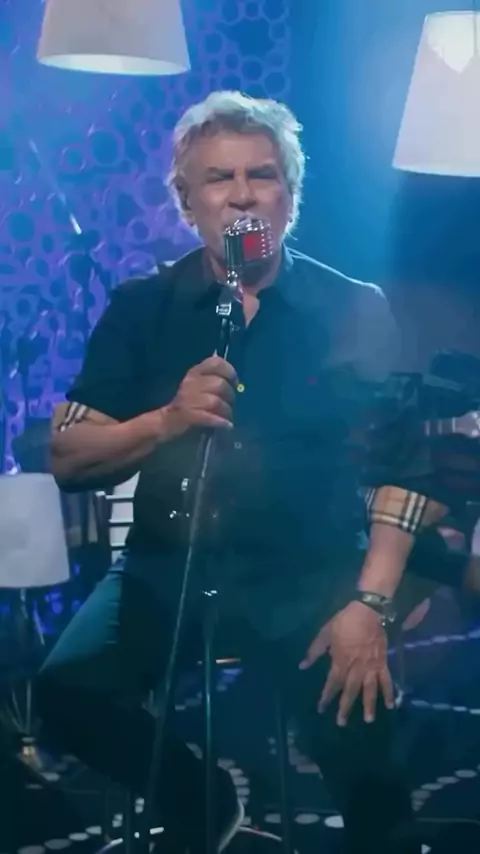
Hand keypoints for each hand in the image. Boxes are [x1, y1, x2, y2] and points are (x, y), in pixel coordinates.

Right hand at [163, 356, 237, 437]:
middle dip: (230, 396)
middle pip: (219, 384)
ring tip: (227, 417)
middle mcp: (191, 382)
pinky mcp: (187, 415)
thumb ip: (214, 381)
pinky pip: (209, 417)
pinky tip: (227, 426)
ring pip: (215, 401)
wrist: (167, 422)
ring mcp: (187, 399)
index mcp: (194, 372)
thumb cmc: (188, 404)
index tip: (234, 382)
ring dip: (226, 411)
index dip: (229, 371)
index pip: (215, 363)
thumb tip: (236, 383)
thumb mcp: (198, 386)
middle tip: (230, 405)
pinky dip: (220, 422)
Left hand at [300, 600, 393, 726]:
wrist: (368, 611)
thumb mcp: (325, 633)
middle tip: (341, 723)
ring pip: (370, 689)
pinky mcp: (383, 662)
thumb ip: (314, 651)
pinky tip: (391, 705)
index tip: (321, 708)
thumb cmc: (344, 621)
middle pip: (350, 690)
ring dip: (369, 705)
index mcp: (340, 661)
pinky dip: (389, 692)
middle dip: (345, 707)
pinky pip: (387, 680)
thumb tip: (302, 666)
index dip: (326, 696)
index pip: (332, 683)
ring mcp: (371, 666)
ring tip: (369, 720)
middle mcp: (356, 667)